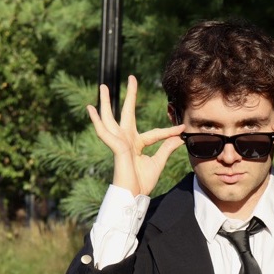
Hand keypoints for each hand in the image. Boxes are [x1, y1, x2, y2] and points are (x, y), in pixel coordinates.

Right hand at [87, 75, 184, 195]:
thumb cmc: (142, 182)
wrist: (134, 195)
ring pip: (110, 118)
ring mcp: (119, 142)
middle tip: (132, 78)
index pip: (155, 133)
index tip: (182, 129)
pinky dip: (96, 120)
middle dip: (130, 95)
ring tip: (104, 86)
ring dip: (107, 102)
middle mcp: (127, 140)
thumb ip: (166, 148)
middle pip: (127, 113)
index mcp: (138, 144)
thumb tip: (178, 138)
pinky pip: (104, 132)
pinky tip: (91, 108)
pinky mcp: (116, 147)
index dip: (169, 132)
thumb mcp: (158, 162)